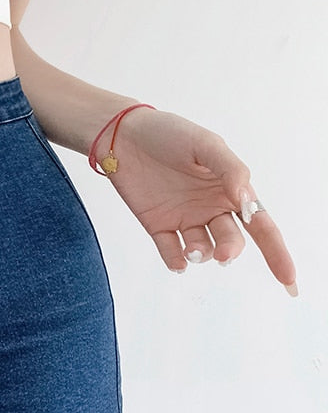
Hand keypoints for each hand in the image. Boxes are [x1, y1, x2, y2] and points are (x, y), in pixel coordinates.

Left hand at [97, 107, 296, 292]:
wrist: (124, 135)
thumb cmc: (169, 133)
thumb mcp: (206, 145)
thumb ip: (231, 170)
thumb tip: (249, 201)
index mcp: (230, 190)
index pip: (261, 225)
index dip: (277, 252)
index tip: (288, 279)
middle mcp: (210, 207)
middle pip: (231, 240)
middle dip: (230, 250)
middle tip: (223, 255)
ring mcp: (184, 217)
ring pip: (203, 248)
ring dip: (202, 254)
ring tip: (193, 250)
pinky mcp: (157, 224)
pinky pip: (170, 250)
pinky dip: (175, 260)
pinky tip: (178, 261)